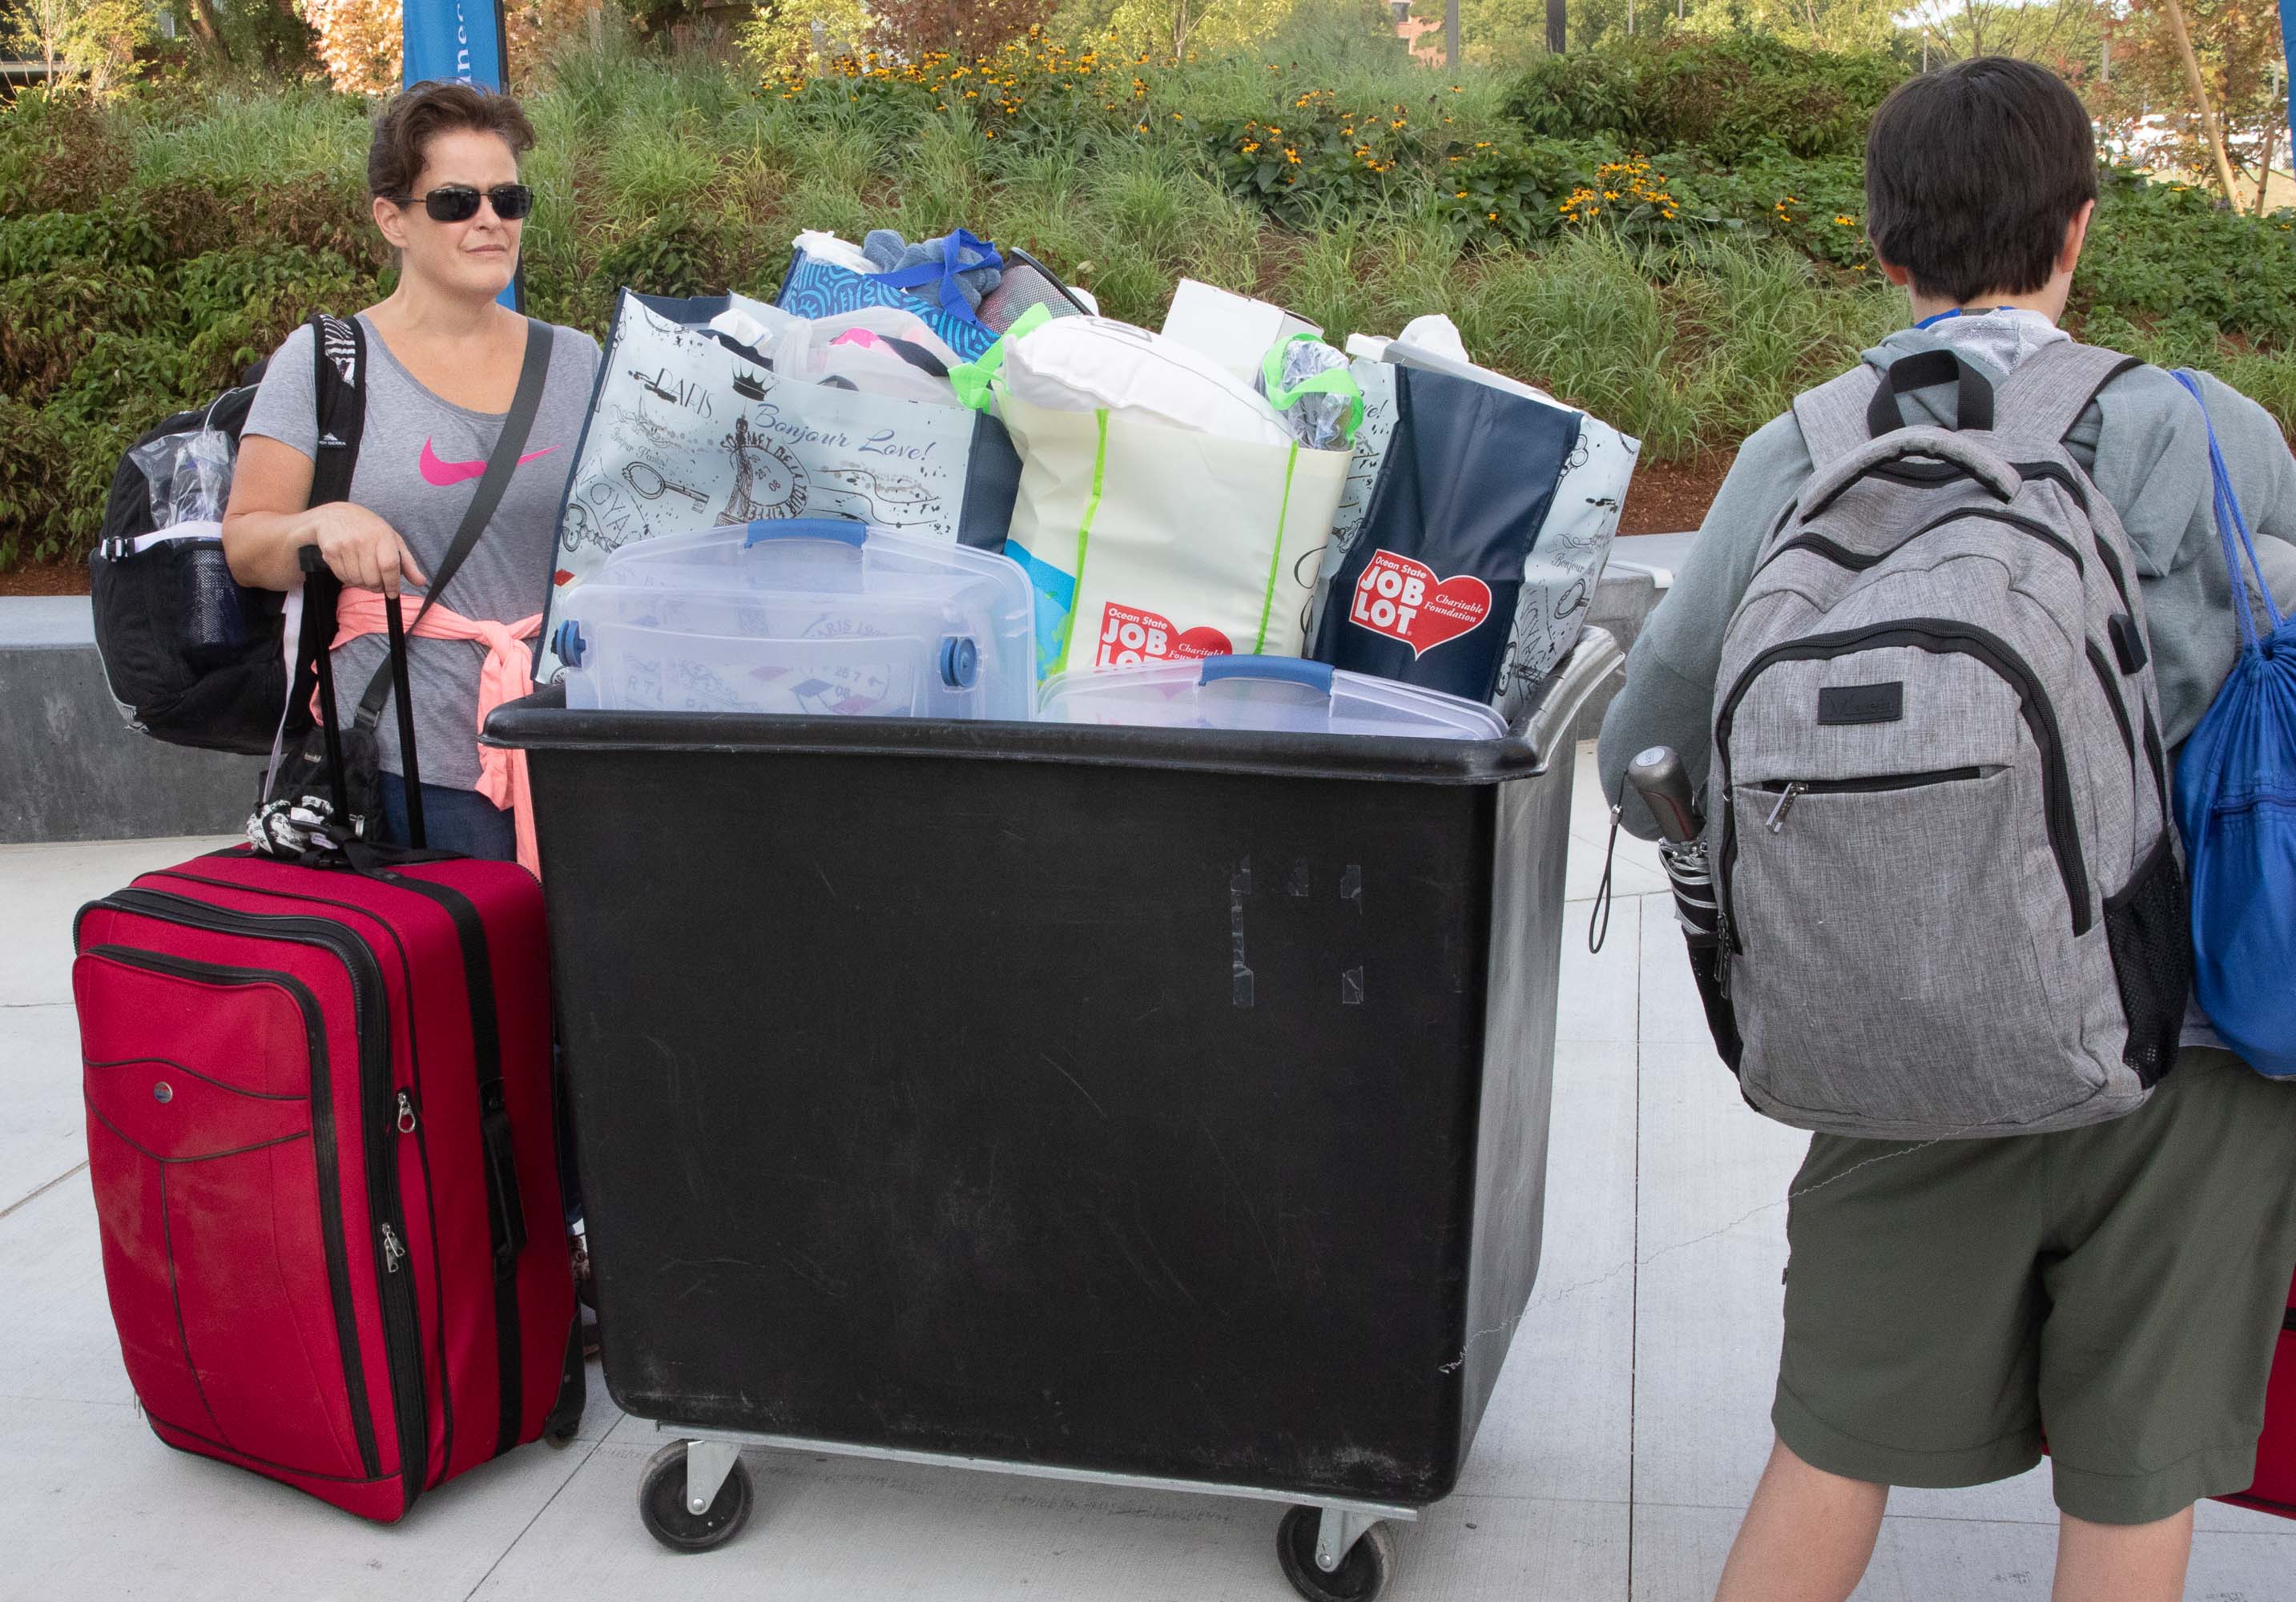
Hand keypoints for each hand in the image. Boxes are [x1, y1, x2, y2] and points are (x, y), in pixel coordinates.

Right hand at [308, 502, 427, 595]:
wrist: (334, 515)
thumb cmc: (368, 529)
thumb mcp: (392, 539)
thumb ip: (407, 562)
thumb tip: (421, 582)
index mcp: (382, 536)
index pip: (389, 566)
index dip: (392, 584)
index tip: (393, 593)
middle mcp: (362, 540)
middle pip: (372, 578)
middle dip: (378, 587)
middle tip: (379, 584)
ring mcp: (344, 546)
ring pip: (357, 581)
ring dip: (363, 584)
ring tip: (365, 575)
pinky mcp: (330, 552)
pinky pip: (343, 577)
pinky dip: (350, 580)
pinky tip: (352, 569)